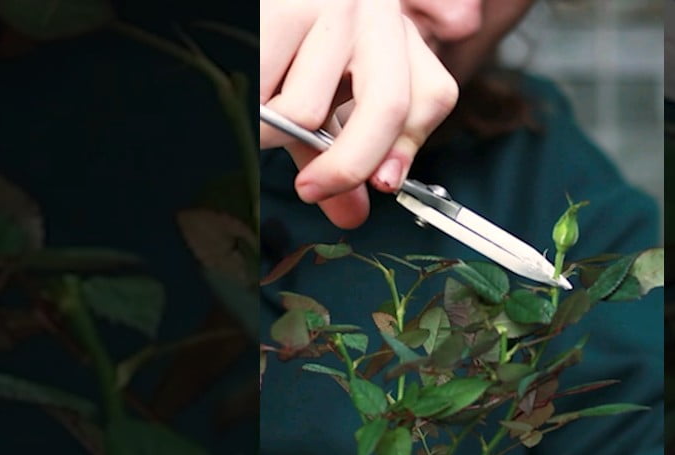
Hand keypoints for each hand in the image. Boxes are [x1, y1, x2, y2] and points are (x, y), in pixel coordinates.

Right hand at [261, 0, 459, 228]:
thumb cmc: (287, 43)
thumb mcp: (326, 94)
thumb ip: (344, 150)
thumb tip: (352, 214)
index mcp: (397, 35)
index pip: (431, 97)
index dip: (405, 151)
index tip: (378, 186)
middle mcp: (375, 11)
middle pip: (387, 109)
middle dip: (347, 165)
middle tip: (310, 188)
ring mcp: (329, 4)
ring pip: (305, 111)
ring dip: (272, 131)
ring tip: (259, 105)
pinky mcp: (279, 5)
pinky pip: (259, 93)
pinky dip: (247, 108)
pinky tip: (243, 86)